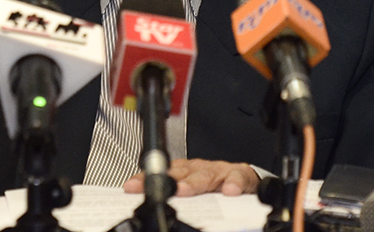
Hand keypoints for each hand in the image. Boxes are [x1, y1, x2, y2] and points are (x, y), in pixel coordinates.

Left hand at [123, 159, 258, 196]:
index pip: (160, 174)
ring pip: (206, 175)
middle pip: (181, 172)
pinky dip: (233, 183)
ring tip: (187, 190)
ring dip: (195, 182)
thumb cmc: (213, 185)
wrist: (242, 177)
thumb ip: (172, 193)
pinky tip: (229, 191)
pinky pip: (237, 177)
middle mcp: (198, 168)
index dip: (145, 179)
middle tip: (159, 189)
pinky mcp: (239, 174)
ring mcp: (218, 170)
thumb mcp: (190, 188)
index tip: (131, 187)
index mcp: (183, 171)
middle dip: (169, 180)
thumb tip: (145, 204)